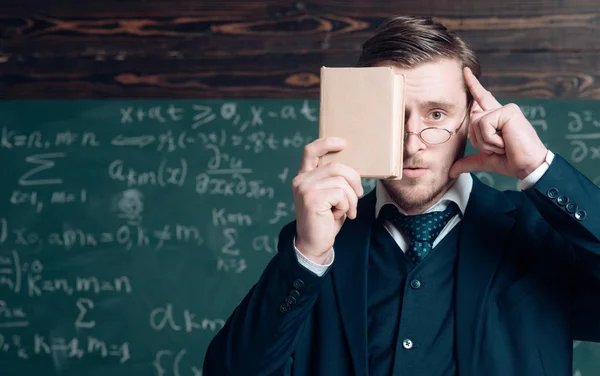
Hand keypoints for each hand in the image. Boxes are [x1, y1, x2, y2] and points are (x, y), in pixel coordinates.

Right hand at [292, 137, 362, 263]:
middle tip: (358, 195)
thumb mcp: (331, 195)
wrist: (314, 244)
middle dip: (354, 180)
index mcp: (304, 176)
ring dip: (352, 198)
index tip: (343, 143)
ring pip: (342, 181)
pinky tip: (341, 215)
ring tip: (348, 210)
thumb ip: (335, 180)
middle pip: (337, 166)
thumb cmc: (325, 220)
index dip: (326, 143)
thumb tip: (353, 170)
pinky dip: (347, 205)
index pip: (311, 151)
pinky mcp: (312, 199)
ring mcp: (305, 188)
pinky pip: (341, 194)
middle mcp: (301, 180)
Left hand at [449, 67, 547, 179]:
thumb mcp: (485, 160)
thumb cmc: (510, 161)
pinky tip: (505, 142)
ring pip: (476, 123)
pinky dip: (491, 139)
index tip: (465, 71)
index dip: (473, 85)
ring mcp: (505, 109)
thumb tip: (451, 171)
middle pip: (471, 119)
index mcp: (495, 118)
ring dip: (486, 141)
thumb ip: (467, 162)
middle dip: (479, 139)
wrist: (528, 167)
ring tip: (503, 145)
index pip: (481, 98)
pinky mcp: (508, 111)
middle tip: (498, 147)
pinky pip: (485, 124)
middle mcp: (500, 110)